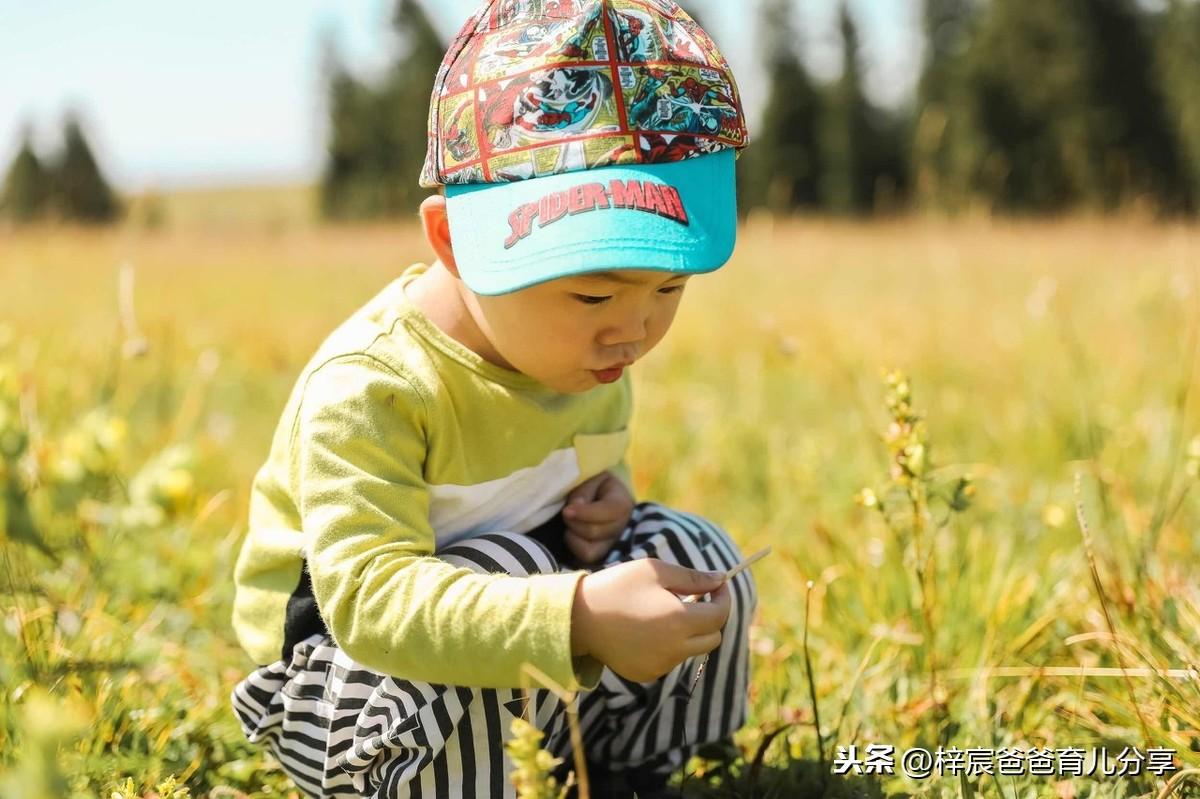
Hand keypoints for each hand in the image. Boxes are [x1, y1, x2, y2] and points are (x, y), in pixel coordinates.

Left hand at [562, 471, 634, 564]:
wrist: (600, 497)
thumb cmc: (595, 487)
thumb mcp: (591, 478)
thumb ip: (583, 491)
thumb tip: (573, 509)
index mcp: (623, 504)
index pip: (609, 512)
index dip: (585, 513)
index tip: (567, 510)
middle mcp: (622, 528)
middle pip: (594, 532)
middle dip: (574, 522)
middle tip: (566, 512)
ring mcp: (612, 546)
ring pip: (589, 551)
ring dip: (573, 537)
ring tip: (570, 525)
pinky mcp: (601, 558)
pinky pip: (584, 560)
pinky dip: (574, 547)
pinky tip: (573, 535)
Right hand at [570, 559, 730, 682]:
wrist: (578, 618)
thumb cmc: (617, 587)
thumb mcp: (655, 571)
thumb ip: (693, 578)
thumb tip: (721, 579)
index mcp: (679, 621)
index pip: (720, 615)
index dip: (723, 598)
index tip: (718, 585)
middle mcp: (674, 649)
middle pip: (712, 637)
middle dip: (711, 617)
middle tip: (696, 598)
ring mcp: (660, 665)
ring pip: (692, 649)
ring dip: (689, 631)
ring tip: (665, 611)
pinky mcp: (647, 674)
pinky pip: (670, 660)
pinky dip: (670, 645)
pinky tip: (648, 629)